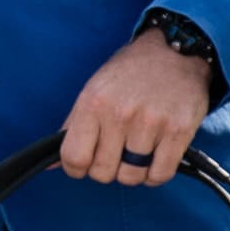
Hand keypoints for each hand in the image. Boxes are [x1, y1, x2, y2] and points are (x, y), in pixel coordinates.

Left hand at [59, 31, 214, 186]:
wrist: (175, 53)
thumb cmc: (130, 73)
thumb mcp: (94, 90)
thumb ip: (73, 126)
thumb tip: (51, 165)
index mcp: (93, 102)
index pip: (74, 157)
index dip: (75, 168)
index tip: (83, 164)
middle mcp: (119, 114)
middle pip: (103, 172)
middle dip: (105, 169)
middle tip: (113, 154)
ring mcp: (150, 124)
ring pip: (132, 178)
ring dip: (132, 172)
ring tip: (135, 153)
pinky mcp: (178, 132)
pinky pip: (160, 175)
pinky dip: (155, 174)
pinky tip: (154, 157)